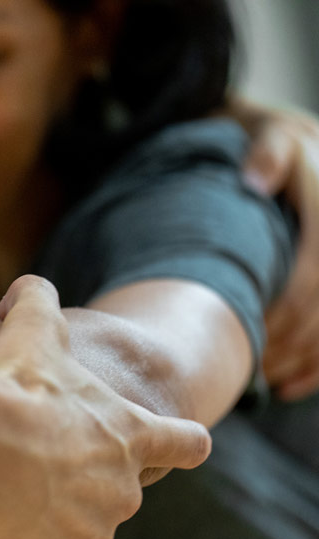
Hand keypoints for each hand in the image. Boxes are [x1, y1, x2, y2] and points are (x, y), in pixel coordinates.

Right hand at [0, 276, 209, 538]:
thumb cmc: (14, 387)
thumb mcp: (30, 331)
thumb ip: (36, 302)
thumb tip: (24, 288)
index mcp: (130, 435)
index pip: (185, 444)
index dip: (182, 444)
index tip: (183, 445)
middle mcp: (122, 490)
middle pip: (116, 489)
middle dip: (79, 475)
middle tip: (32, 453)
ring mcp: (89, 530)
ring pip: (72, 521)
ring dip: (45, 505)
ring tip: (2, 478)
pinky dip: (15, 533)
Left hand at [234, 100, 318, 399]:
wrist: (303, 146)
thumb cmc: (281, 146)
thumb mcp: (274, 136)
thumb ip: (268, 153)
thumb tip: (252, 182)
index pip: (307, 284)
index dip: (275, 316)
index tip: (242, 338)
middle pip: (318, 317)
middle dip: (282, 347)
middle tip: (245, 369)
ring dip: (298, 363)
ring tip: (261, 382)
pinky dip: (315, 368)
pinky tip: (288, 387)